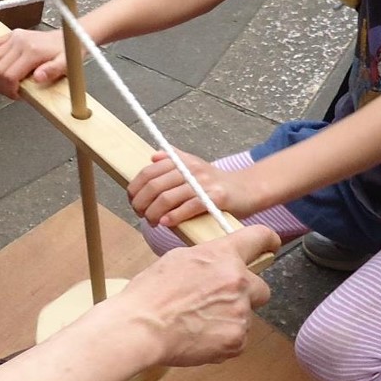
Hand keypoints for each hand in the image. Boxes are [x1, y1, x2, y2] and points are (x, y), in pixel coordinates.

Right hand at [0, 28, 65, 99]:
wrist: (68, 36)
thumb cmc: (66, 52)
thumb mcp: (67, 64)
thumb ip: (53, 71)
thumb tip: (38, 78)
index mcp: (32, 51)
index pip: (9, 75)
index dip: (9, 90)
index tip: (15, 96)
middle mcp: (20, 42)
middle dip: (0, 86)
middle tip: (10, 92)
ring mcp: (13, 37)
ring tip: (4, 82)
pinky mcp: (10, 35)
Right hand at [112, 226, 276, 366]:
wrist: (140, 329)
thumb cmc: (150, 294)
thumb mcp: (177, 259)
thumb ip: (207, 259)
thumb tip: (216, 264)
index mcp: (223, 256)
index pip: (260, 238)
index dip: (268, 242)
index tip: (270, 246)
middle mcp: (238, 282)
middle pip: (262, 288)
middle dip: (246, 294)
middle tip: (219, 301)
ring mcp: (240, 313)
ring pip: (246, 316)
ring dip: (229, 318)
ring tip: (198, 322)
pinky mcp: (236, 341)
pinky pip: (238, 339)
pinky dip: (222, 339)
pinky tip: (199, 336)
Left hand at [128, 148, 261, 228]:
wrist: (248, 189)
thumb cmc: (217, 182)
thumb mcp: (195, 166)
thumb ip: (174, 159)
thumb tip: (153, 156)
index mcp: (182, 161)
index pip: (149, 172)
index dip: (135, 188)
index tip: (132, 201)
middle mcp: (190, 169)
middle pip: (154, 186)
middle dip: (141, 203)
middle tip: (140, 214)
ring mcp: (203, 183)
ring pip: (167, 197)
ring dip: (153, 213)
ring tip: (152, 222)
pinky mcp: (216, 197)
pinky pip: (188, 207)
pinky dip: (173, 216)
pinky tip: (165, 223)